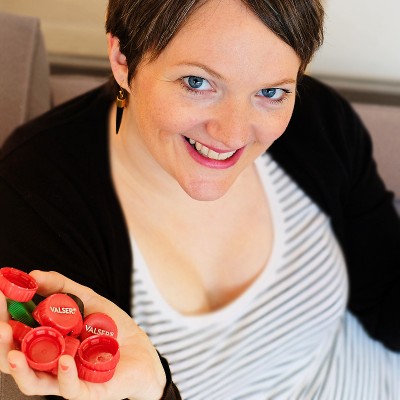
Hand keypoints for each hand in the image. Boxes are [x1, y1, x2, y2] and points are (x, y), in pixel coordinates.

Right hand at [0, 270, 165, 399]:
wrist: (144, 349)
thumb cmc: (114, 328)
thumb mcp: (88, 300)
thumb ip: (62, 288)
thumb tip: (34, 274)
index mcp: (48, 342)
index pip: (16, 334)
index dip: (4, 318)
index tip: (0, 296)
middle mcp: (51, 362)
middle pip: (16, 360)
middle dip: (3, 345)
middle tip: (1, 326)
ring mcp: (67, 378)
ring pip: (35, 382)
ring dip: (21, 368)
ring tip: (13, 352)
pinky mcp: (88, 390)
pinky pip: (70, 390)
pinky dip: (64, 376)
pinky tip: (63, 360)